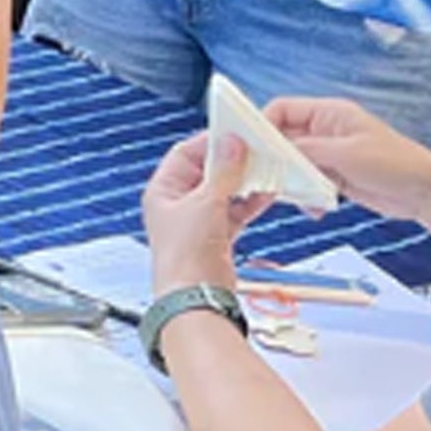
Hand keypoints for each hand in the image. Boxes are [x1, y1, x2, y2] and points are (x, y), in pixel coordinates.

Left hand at [142, 130, 269, 294]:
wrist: (196, 297)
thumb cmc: (185, 256)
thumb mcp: (205, 204)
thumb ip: (223, 173)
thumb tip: (231, 144)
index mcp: (163, 191)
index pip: (185, 154)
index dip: (210, 142)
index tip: (234, 133)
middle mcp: (177, 204)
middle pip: (206, 171)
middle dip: (231, 162)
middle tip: (254, 150)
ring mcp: (196, 221)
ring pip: (223, 191)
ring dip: (244, 182)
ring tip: (265, 170)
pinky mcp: (215, 236)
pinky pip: (234, 211)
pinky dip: (249, 203)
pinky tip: (267, 194)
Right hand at [264, 94, 430, 221]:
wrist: (424, 192)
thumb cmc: (397, 164)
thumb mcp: (346, 154)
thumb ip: (308, 150)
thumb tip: (277, 150)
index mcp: (330, 114)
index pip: (283, 109)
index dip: (264, 124)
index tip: (252, 144)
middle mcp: (326, 131)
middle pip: (283, 138)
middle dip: (274, 157)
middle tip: (265, 173)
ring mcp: (329, 154)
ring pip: (293, 163)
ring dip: (290, 180)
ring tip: (294, 194)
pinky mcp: (334, 176)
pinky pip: (307, 182)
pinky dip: (305, 195)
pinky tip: (314, 205)